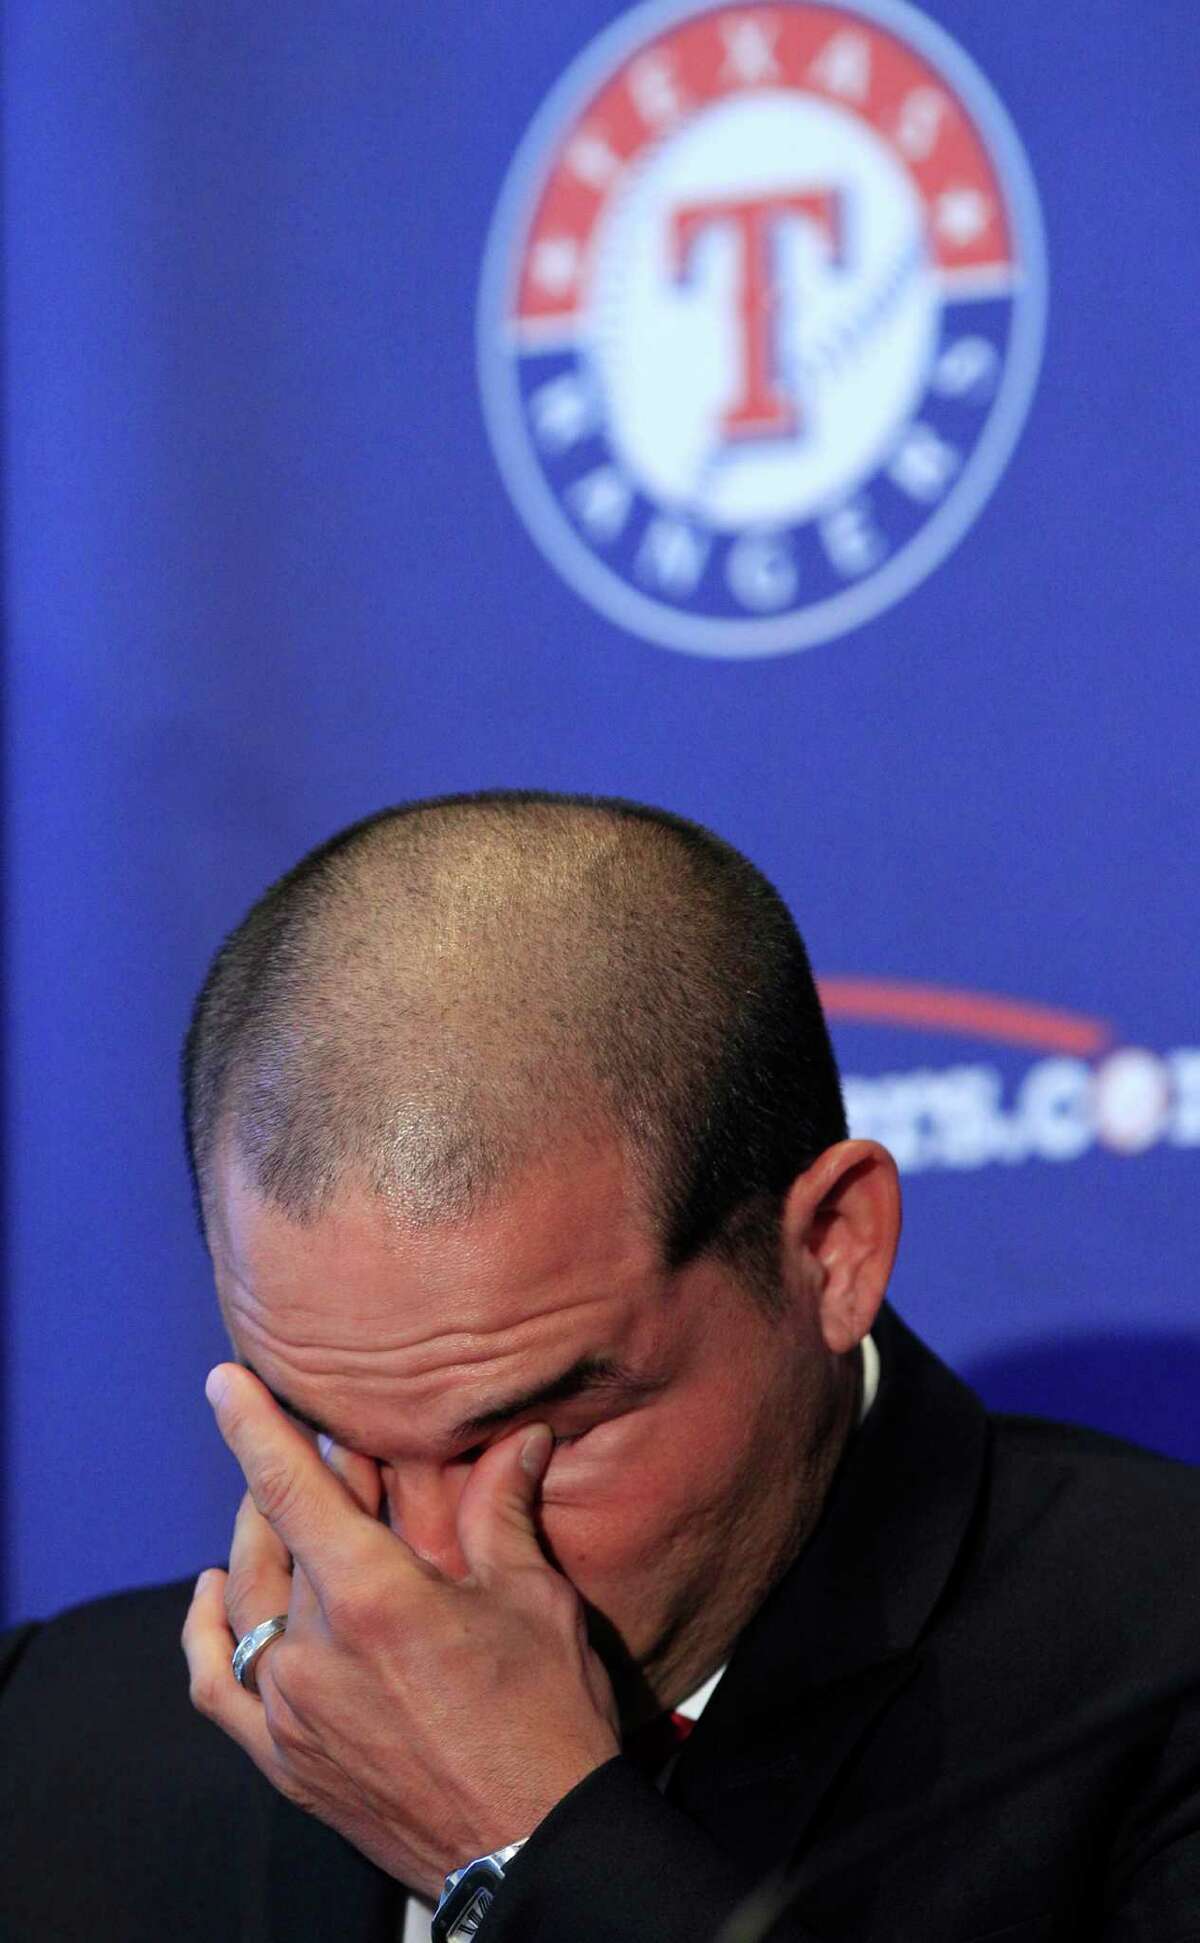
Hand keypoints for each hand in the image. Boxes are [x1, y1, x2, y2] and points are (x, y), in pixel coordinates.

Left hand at [181, 1366, 619, 1895]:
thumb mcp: (535, 1601)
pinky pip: (219, 1685)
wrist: (535, 1847)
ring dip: (258, 1544)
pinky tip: (211, 1595)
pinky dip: (207, 1633)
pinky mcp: (286, 1761)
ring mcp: (292, 1712)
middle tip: (338, 1455)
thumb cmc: (546, 1722)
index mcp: (376, 1599)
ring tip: (283, 1512)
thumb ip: (505, 1510)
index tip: (225, 1382)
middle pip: (281, 1540)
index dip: (254, 1428)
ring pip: (249, 1602)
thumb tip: (522, 1437)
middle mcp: (318, 1652)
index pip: (292, 1490)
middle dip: (305, 1485)